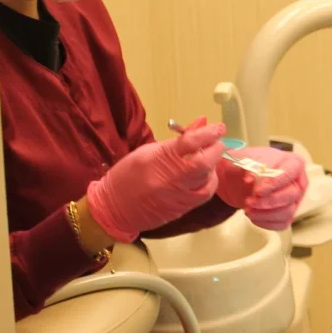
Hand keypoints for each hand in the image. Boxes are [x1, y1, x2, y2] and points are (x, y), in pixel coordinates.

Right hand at [84, 118, 226, 242]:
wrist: (112, 208)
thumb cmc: (127, 175)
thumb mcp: (147, 151)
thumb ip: (176, 140)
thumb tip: (201, 123)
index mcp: (158, 159)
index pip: (190, 142)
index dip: (209, 132)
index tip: (218, 127)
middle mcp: (170, 178)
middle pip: (204, 161)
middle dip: (216, 149)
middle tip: (217, 142)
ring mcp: (177, 195)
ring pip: (207, 178)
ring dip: (213, 165)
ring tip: (210, 158)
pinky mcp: (181, 208)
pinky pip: (204, 194)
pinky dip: (210, 182)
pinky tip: (206, 176)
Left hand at [216, 146, 308, 229]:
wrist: (239, 178)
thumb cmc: (249, 165)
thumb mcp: (247, 160)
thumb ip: (251, 168)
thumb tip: (251, 178)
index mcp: (293, 164)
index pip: (289, 174)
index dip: (274, 184)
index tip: (258, 191)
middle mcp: (298, 182)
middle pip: (291, 195)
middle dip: (268, 201)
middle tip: (250, 201)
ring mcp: (294, 200)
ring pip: (287, 212)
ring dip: (265, 214)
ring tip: (248, 209)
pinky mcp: (287, 214)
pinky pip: (281, 224)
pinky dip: (265, 222)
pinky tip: (253, 216)